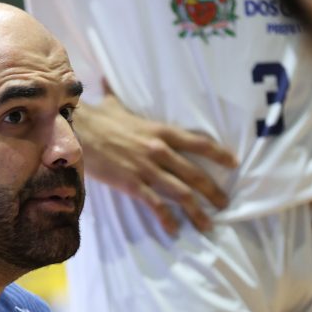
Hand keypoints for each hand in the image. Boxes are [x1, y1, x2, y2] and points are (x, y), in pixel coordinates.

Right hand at [74, 83, 236, 234]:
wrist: (77, 132)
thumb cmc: (96, 118)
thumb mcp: (114, 104)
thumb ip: (117, 97)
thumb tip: (105, 80)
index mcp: (161, 131)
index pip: (199, 143)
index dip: (219, 154)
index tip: (234, 163)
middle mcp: (160, 151)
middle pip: (195, 174)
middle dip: (213, 191)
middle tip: (225, 203)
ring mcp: (148, 169)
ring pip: (181, 193)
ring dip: (197, 211)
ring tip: (208, 224)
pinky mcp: (133, 185)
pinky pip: (156, 206)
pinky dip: (167, 220)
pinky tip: (174, 231)